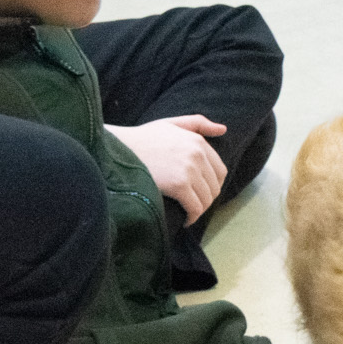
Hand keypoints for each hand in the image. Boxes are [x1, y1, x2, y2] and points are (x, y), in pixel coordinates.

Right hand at [108, 116, 228, 224]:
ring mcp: (189, 170)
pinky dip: (192, 218)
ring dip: (198, 210)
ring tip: (187, 214)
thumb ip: (198, 123)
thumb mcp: (171, 124)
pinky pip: (195, 208)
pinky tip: (184, 220)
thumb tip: (223, 129)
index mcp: (198, 141)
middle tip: (192, 206)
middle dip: (205, 200)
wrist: (119, 150)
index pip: (220, 171)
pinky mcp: (179, 185)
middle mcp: (197, 154)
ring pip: (206, 200)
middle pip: (214, 187)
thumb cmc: (143, 139)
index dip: (212, 186)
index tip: (200, 193)